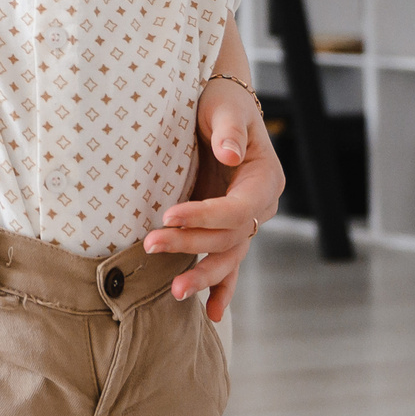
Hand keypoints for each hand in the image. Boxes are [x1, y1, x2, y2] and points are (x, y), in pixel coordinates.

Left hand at [145, 92, 283, 320]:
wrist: (219, 103)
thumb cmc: (221, 102)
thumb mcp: (225, 107)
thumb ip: (228, 130)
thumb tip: (230, 154)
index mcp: (264, 179)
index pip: (237, 209)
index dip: (205, 216)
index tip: (169, 215)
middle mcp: (260, 205)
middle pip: (228, 237)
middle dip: (190, 245)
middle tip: (150, 245)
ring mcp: (245, 220)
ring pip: (227, 256)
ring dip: (201, 274)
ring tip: (174, 292)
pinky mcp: (227, 226)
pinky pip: (229, 262)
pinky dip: (221, 287)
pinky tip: (210, 313)